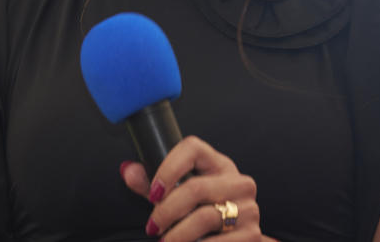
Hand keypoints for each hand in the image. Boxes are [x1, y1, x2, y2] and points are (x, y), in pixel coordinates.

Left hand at [120, 136, 273, 240]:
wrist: (233, 238)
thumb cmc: (200, 210)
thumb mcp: (177, 193)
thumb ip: (150, 182)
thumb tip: (127, 171)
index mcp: (217, 163)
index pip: (192, 148)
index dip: (168, 167)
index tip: (152, 192)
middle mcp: (238, 181)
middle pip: (196, 188)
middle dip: (166, 210)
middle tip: (152, 227)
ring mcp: (248, 208)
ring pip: (205, 217)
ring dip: (178, 234)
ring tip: (165, 241)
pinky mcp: (251, 234)